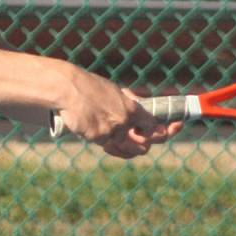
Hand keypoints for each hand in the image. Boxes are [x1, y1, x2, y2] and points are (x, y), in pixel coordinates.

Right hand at [55, 75, 181, 158]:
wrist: (68, 89)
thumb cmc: (89, 86)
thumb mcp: (114, 90)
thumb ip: (129, 101)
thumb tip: (140, 103)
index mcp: (131, 107)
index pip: (153, 125)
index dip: (162, 131)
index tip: (166, 131)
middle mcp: (124, 121)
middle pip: (144, 143)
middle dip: (145, 145)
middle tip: (145, 145)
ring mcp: (111, 132)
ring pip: (126, 149)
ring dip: (128, 149)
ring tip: (128, 146)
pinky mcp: (97, 139)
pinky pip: (107, 146)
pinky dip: (106, 144)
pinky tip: (102, 138)